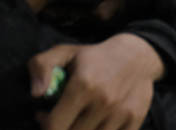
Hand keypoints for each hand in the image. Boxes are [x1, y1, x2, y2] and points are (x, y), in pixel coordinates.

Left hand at [30, 34, 162, 129]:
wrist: (138, 55)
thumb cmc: (96, 56)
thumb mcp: (65, 52)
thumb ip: (41, 66)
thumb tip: (36, 94)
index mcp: (83, 85)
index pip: (54, 126)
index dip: (44, 124)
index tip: (43, 116)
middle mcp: (103, 101)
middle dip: (62, 128)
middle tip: (60, 119)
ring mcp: (121, 112)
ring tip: (78, 121)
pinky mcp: (135, 118)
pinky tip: (97, 125)